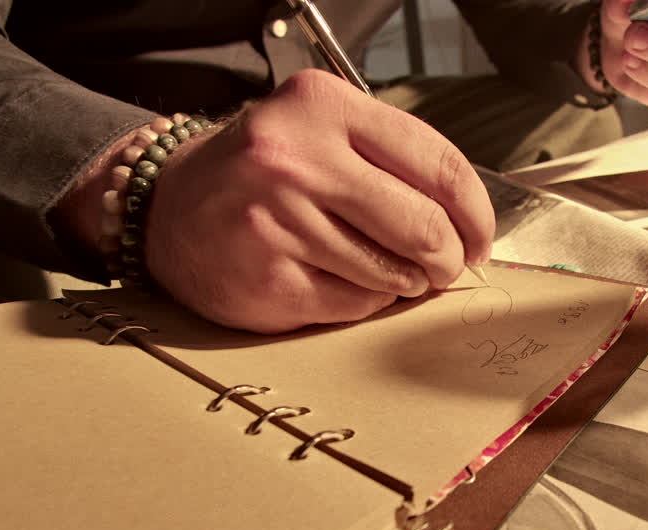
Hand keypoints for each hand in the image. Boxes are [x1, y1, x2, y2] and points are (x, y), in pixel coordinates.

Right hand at [145, 69, 494, 333]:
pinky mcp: (268, 280)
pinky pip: (355, 305)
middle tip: (444, 266)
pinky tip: (343, 281)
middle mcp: (295, 159)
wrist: (168, 210)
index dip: (476, 213)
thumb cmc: (260, 174)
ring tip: (386, 271)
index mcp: (323, 107)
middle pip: (423, 225)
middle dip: (448, 257)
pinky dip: (365, 301)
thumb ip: (391, 160)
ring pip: (392, 272)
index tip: (479, 237)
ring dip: (405, 282)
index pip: (438, 164)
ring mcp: (277, 222)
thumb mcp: (321, 132)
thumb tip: (468, 224)